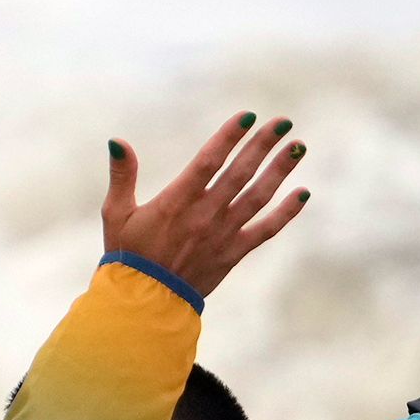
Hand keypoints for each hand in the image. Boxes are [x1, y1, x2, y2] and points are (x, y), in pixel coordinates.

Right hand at [102, 112, 310, 297]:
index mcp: (177, 201)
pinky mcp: (233, 253)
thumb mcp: (116, 212)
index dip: (229, 137)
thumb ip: (122, 175)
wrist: (145, 303)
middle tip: (283, 122)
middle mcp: (205, 215)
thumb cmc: (128, 255)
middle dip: (262, 145)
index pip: (208, 161)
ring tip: (298, 147)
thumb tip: (117, 141)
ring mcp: (223, 234)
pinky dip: (286, 212)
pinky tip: (303, 193)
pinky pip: (265, 230)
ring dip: (279, 170)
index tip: (249, 116)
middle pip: (240, 173)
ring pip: (258, 196)